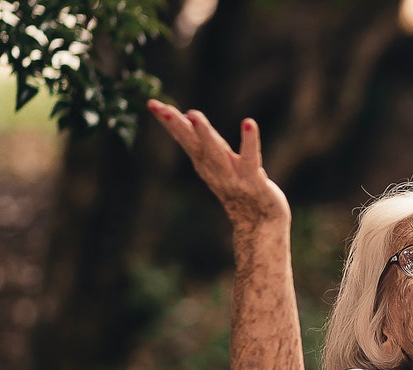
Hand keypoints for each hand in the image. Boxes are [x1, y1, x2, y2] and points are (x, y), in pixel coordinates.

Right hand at [147, 99, 289, 227]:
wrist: (260, 223)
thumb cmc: (240, 189)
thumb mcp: (219, 165)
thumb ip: (206, 143)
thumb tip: (189, 116)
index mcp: (205, 164)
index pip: (184, 139)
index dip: (169, 122)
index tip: (152, 103)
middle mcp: (215, 170)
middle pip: (193, 145)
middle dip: (177, 126)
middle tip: (161, 108)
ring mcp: (233, 177)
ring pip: (216, 153)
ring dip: (204, 134)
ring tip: (194, 115)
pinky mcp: (254, 181)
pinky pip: (250, 158)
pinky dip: (249, 141)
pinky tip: (248, 122)